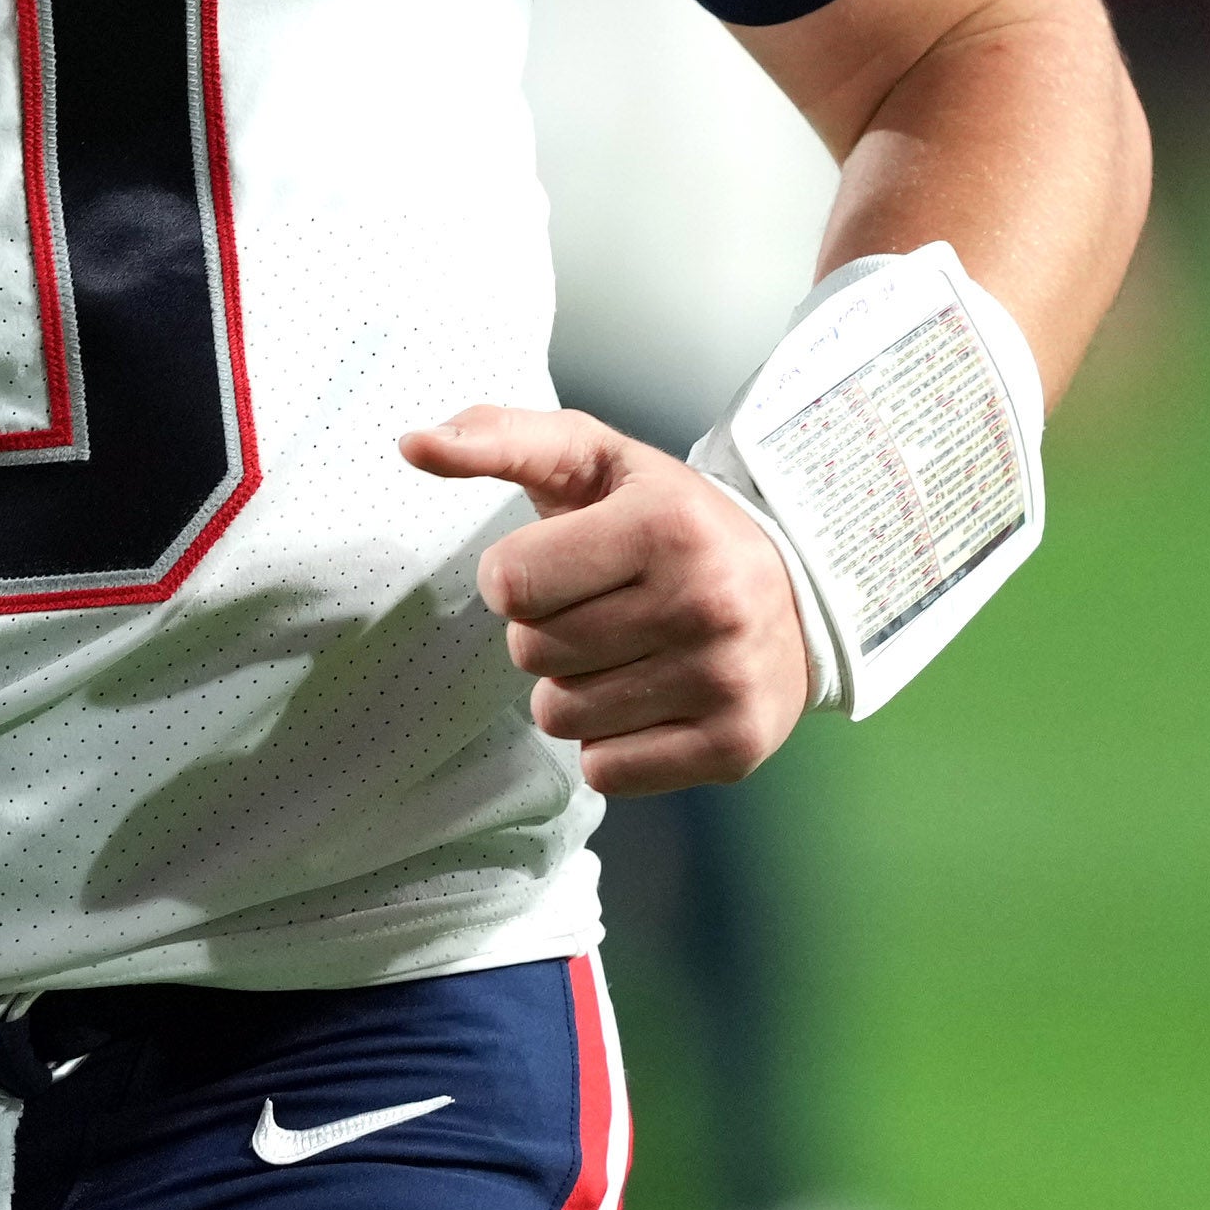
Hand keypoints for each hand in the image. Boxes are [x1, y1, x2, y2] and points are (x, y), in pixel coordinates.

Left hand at [399, 405, 810, 796]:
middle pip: (531, 652)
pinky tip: (650, 698)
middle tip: (603, 607)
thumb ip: (499, 437)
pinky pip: (605, 772)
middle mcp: (703, 603)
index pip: (509, 584)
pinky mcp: (732, 748)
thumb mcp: (593, 458)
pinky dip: (609, 743)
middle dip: (545, 631)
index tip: (561, 565)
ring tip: (628, 651)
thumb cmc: (672, 520)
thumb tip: (412, 444)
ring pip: (560, 717)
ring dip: (573, 689)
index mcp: (665, 525)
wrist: (797, 594)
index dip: (516, 577)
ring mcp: (723, 681)